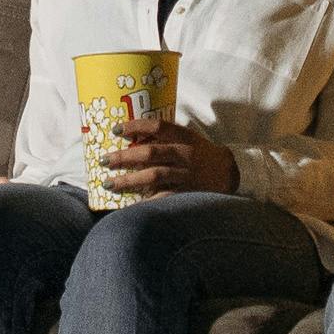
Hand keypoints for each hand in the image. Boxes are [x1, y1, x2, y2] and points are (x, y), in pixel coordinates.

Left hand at [103, 124, 235, 199]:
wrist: (230, 173)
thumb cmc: (201, 154)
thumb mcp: (188, 139)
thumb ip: (165, 138)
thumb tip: (131, 138)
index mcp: (184, 137)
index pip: (158, 126)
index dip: (136, 126)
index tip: (116, 130)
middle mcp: (184, 154)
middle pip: (150, 153)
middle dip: (124, 157)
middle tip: (104, 160)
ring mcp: (186, 175)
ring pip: (153, 176)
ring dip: (128, 181)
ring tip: (108, 184)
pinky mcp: (188, 194)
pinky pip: (164, 198)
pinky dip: (147, 202)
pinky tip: (130, 207)